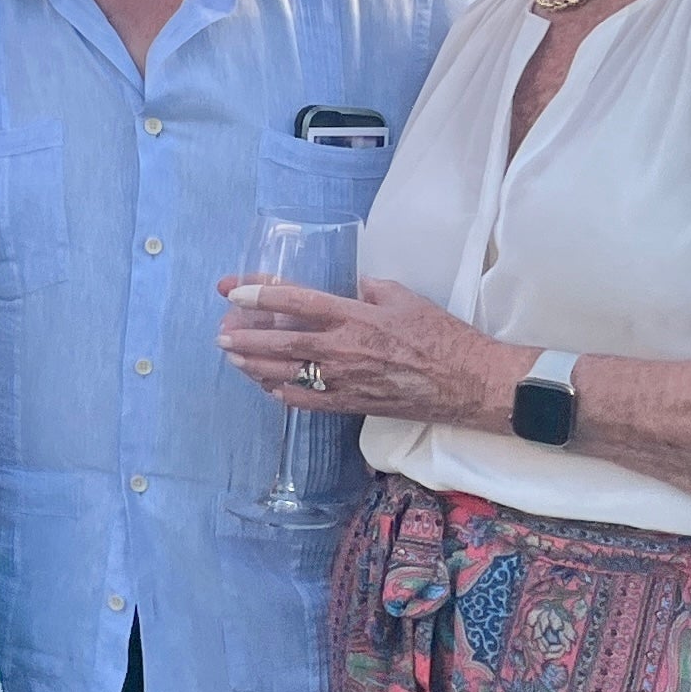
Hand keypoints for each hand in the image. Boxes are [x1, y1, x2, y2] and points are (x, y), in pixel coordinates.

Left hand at [214, 271, 515, 427]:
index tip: (234, 292)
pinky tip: (269, 387)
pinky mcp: (351, 404)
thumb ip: (370, 290)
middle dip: (244, 337)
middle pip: (279, 343)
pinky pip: (307, 401)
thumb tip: (350, 287)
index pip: (296, 303)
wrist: (468, 382)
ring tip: (234, 358)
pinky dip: (282, 393)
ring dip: (254, 366)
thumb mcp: (404, 298)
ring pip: (285, 374)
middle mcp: (342, 350)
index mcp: (355, 317)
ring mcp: (344, 381)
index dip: (260, 295)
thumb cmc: (442, 336)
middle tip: (222, 332)